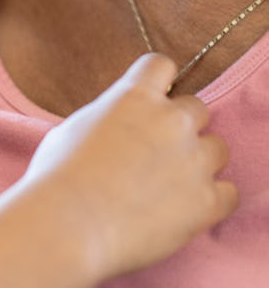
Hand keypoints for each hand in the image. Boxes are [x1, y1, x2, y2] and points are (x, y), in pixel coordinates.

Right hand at [25, 53, 237, 280]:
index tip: (151, 99)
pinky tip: (183, 208)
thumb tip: (116, 126)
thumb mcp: (76, 126)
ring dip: (198, 160)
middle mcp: (170, 120)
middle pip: (196, 107)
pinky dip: (210, 199)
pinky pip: (228, 192)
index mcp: (134, 96)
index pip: (162, 65)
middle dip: (179, 125)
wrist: (69, 222)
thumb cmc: (58, 174)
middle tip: (155, 149)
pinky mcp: (206, 201)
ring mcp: (192, 160)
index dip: (157, 81)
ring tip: (170, 182)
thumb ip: (109, 117)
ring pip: (218, 148)